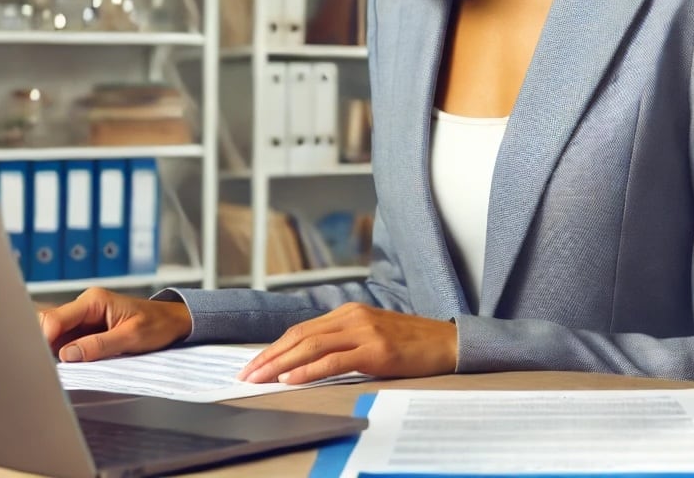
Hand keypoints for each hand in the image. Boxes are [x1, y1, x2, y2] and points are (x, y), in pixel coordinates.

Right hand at [39, 288, 193, 362]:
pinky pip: (66, 342)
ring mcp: (83, 320)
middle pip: (49, 325)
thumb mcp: (131, 337)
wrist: (172, 322)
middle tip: (46, 367)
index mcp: (93, 301)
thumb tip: (67, 355)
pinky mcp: (85, 332)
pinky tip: (66, 366)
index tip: (45, 361)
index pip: (55, 318)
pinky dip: (63, 354)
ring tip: (57, 369)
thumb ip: (98, 345)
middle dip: (43, 345)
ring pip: (54, 335)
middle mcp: (84, 307)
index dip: (45, 339)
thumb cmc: (157, 324)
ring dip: (52, 352)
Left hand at [236, 303, 456, 384]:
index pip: (300, 330)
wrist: (448, 343)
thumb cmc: (411, 344)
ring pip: (310, 347)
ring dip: (280, 365)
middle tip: (245, 374)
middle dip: (268, 357)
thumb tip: (306, 361)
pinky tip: (291, 380)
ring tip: (259, 378)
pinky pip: (333, 360)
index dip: (273, 348)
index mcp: (349, 313)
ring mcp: (364, 331)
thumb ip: (343, 341)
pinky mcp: (376, 350)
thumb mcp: (372, 335)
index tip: (252, 364)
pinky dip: (308, 370)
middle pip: (299, 336)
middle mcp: (352, 317)